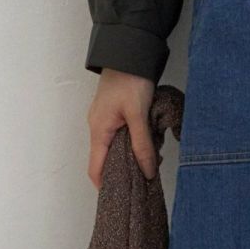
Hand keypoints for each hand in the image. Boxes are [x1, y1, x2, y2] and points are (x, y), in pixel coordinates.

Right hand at [86, 69, 156, 188]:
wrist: (130, 51)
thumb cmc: (130, 80)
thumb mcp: (138, 115)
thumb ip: (142, 144)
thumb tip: (147, 172)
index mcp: (98, 131)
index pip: (95, 168)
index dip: (106, 185)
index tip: (121, 197)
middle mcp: (98, 128)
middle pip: (108, 160)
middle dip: (126, 171)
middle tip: (146, 177)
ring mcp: (106, 121)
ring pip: (118, 148)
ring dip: (135, 155)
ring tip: (154, 158)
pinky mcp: (116, 114)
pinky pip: (123, 136)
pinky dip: (136, 143)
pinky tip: (152, 143)